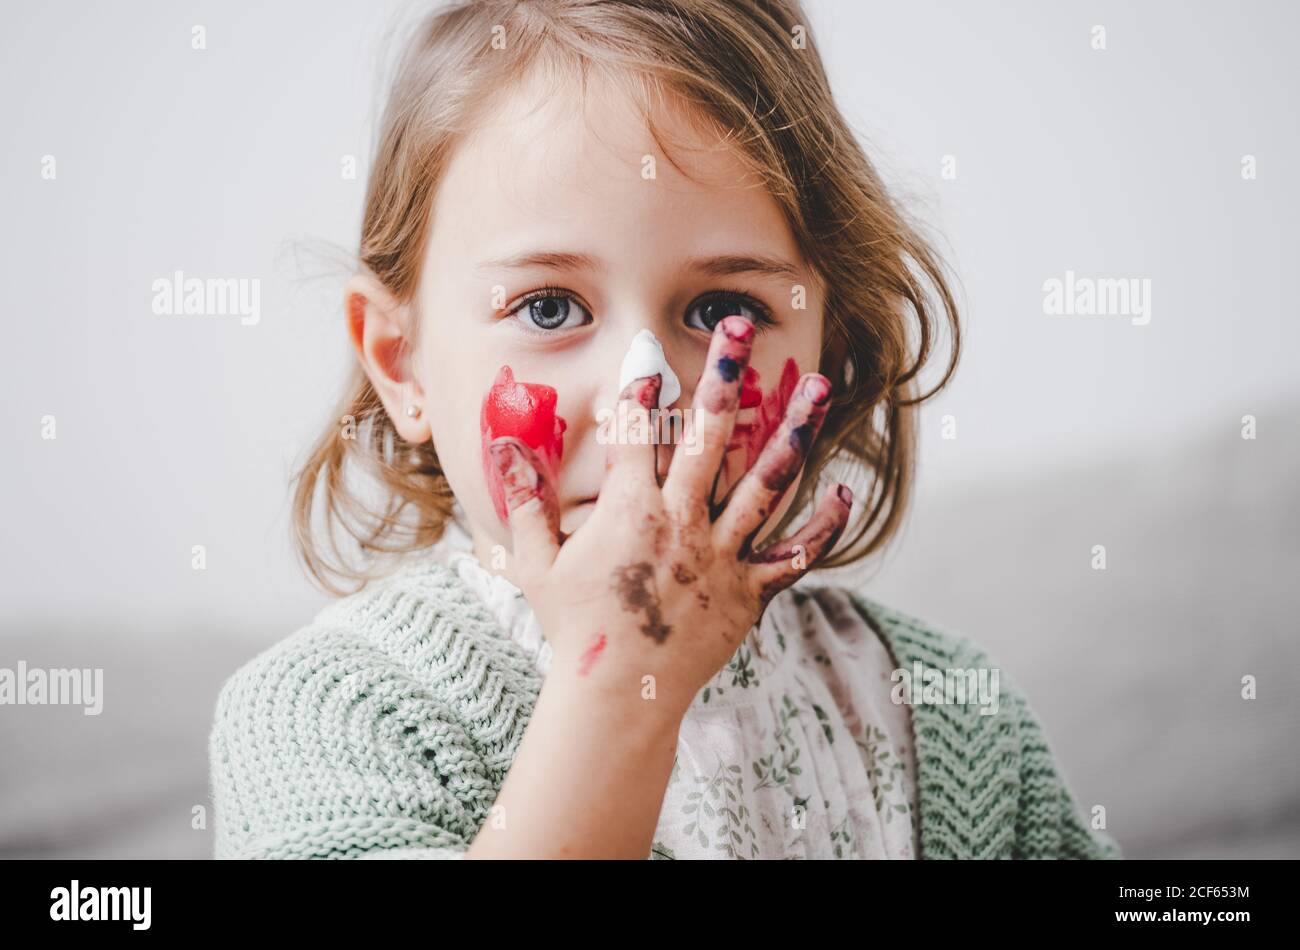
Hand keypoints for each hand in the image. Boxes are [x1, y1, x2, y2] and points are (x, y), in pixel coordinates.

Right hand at [487, 315, 851, 717]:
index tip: (649, 354)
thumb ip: (522, 500)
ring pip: (765, 482)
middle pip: (706, 435)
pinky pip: (795, 555)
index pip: (635, 434)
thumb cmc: (574, 627)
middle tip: (736, 329)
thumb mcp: (535, 562)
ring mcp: (720, 556)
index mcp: (630, 511)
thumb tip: (502, 446)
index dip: (640, 391)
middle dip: (722, 376)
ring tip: (820, 386)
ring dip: (793, 430)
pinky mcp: (749, 592)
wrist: (618, 694)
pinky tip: (843, 491)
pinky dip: (822, 527)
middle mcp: (681, 522)